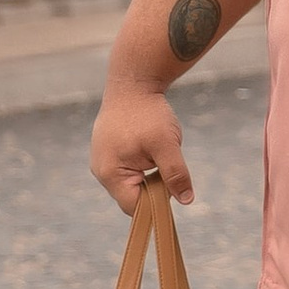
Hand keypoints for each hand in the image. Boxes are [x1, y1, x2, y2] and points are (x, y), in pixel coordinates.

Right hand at [91, 76, 191, 210]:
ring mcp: (102, 160)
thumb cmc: (148, 113)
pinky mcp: (108, 151)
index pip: (134, 207)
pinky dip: (143, 164)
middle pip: (131, 196)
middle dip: (153, 187)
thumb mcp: (167, 144)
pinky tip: (149, 147)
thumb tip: (187, 200)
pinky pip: (128, 169)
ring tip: (157, 151)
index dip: (156, 204)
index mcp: (109, 173)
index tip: (173, 187)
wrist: (133, 82)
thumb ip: (175, 174)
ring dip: (149, 174)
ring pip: (132, 182)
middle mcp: (101, 170)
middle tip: (167, 163)